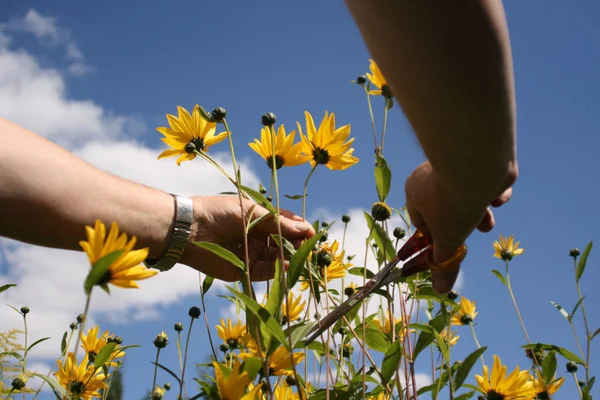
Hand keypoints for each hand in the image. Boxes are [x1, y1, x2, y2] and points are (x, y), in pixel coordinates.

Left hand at [179, 196, 314, 281]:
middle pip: (285, 242)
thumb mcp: (252, 213)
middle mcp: (259, 236)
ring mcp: (253, 253)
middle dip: (299, 245)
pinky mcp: (245, 270)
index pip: (286, 223)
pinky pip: (267, 271)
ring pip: (279, 258)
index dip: (300, 228)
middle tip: (311, 248)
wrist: (189, 230)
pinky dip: (279, 269)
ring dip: (291, 258)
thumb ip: (278, 223)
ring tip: (302, 257)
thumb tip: (305, 228)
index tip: (312, 233)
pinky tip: (288, 265)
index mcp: (260, 218)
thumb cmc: (219, 213)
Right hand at [405, 161, 513, 292]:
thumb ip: (445, 263)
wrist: (478, 165)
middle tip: (476, 229)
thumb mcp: (448, 241)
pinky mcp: (479, 160)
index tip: (451, 243)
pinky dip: (494, 191)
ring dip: (480, 210)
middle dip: (464, 222)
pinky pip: (486, 180)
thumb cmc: (453, 203)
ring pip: (468, 194)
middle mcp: (431, 176)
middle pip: (447, 207)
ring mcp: (456, 166)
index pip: (423, 220)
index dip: (438, 235)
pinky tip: (498, 195)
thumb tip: (440, 289)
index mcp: (415, 192)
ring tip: (489, 218)